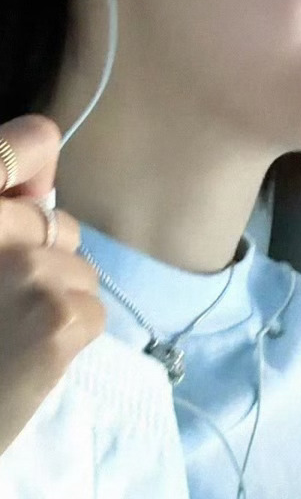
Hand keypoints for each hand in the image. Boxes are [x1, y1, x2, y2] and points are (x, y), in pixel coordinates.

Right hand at [0, 115, 105, 457]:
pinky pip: (94, 311)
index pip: (29, 140)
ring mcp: (28, 269)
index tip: (29, 178)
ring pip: (81, 270)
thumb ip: (3, 200)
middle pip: (59, 224)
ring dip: (57, 301)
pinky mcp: (59, 317)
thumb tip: (43, 138)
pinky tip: (27, 359)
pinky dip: (70, 338)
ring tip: (7, 336)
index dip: (30, 155)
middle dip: (42, 262)